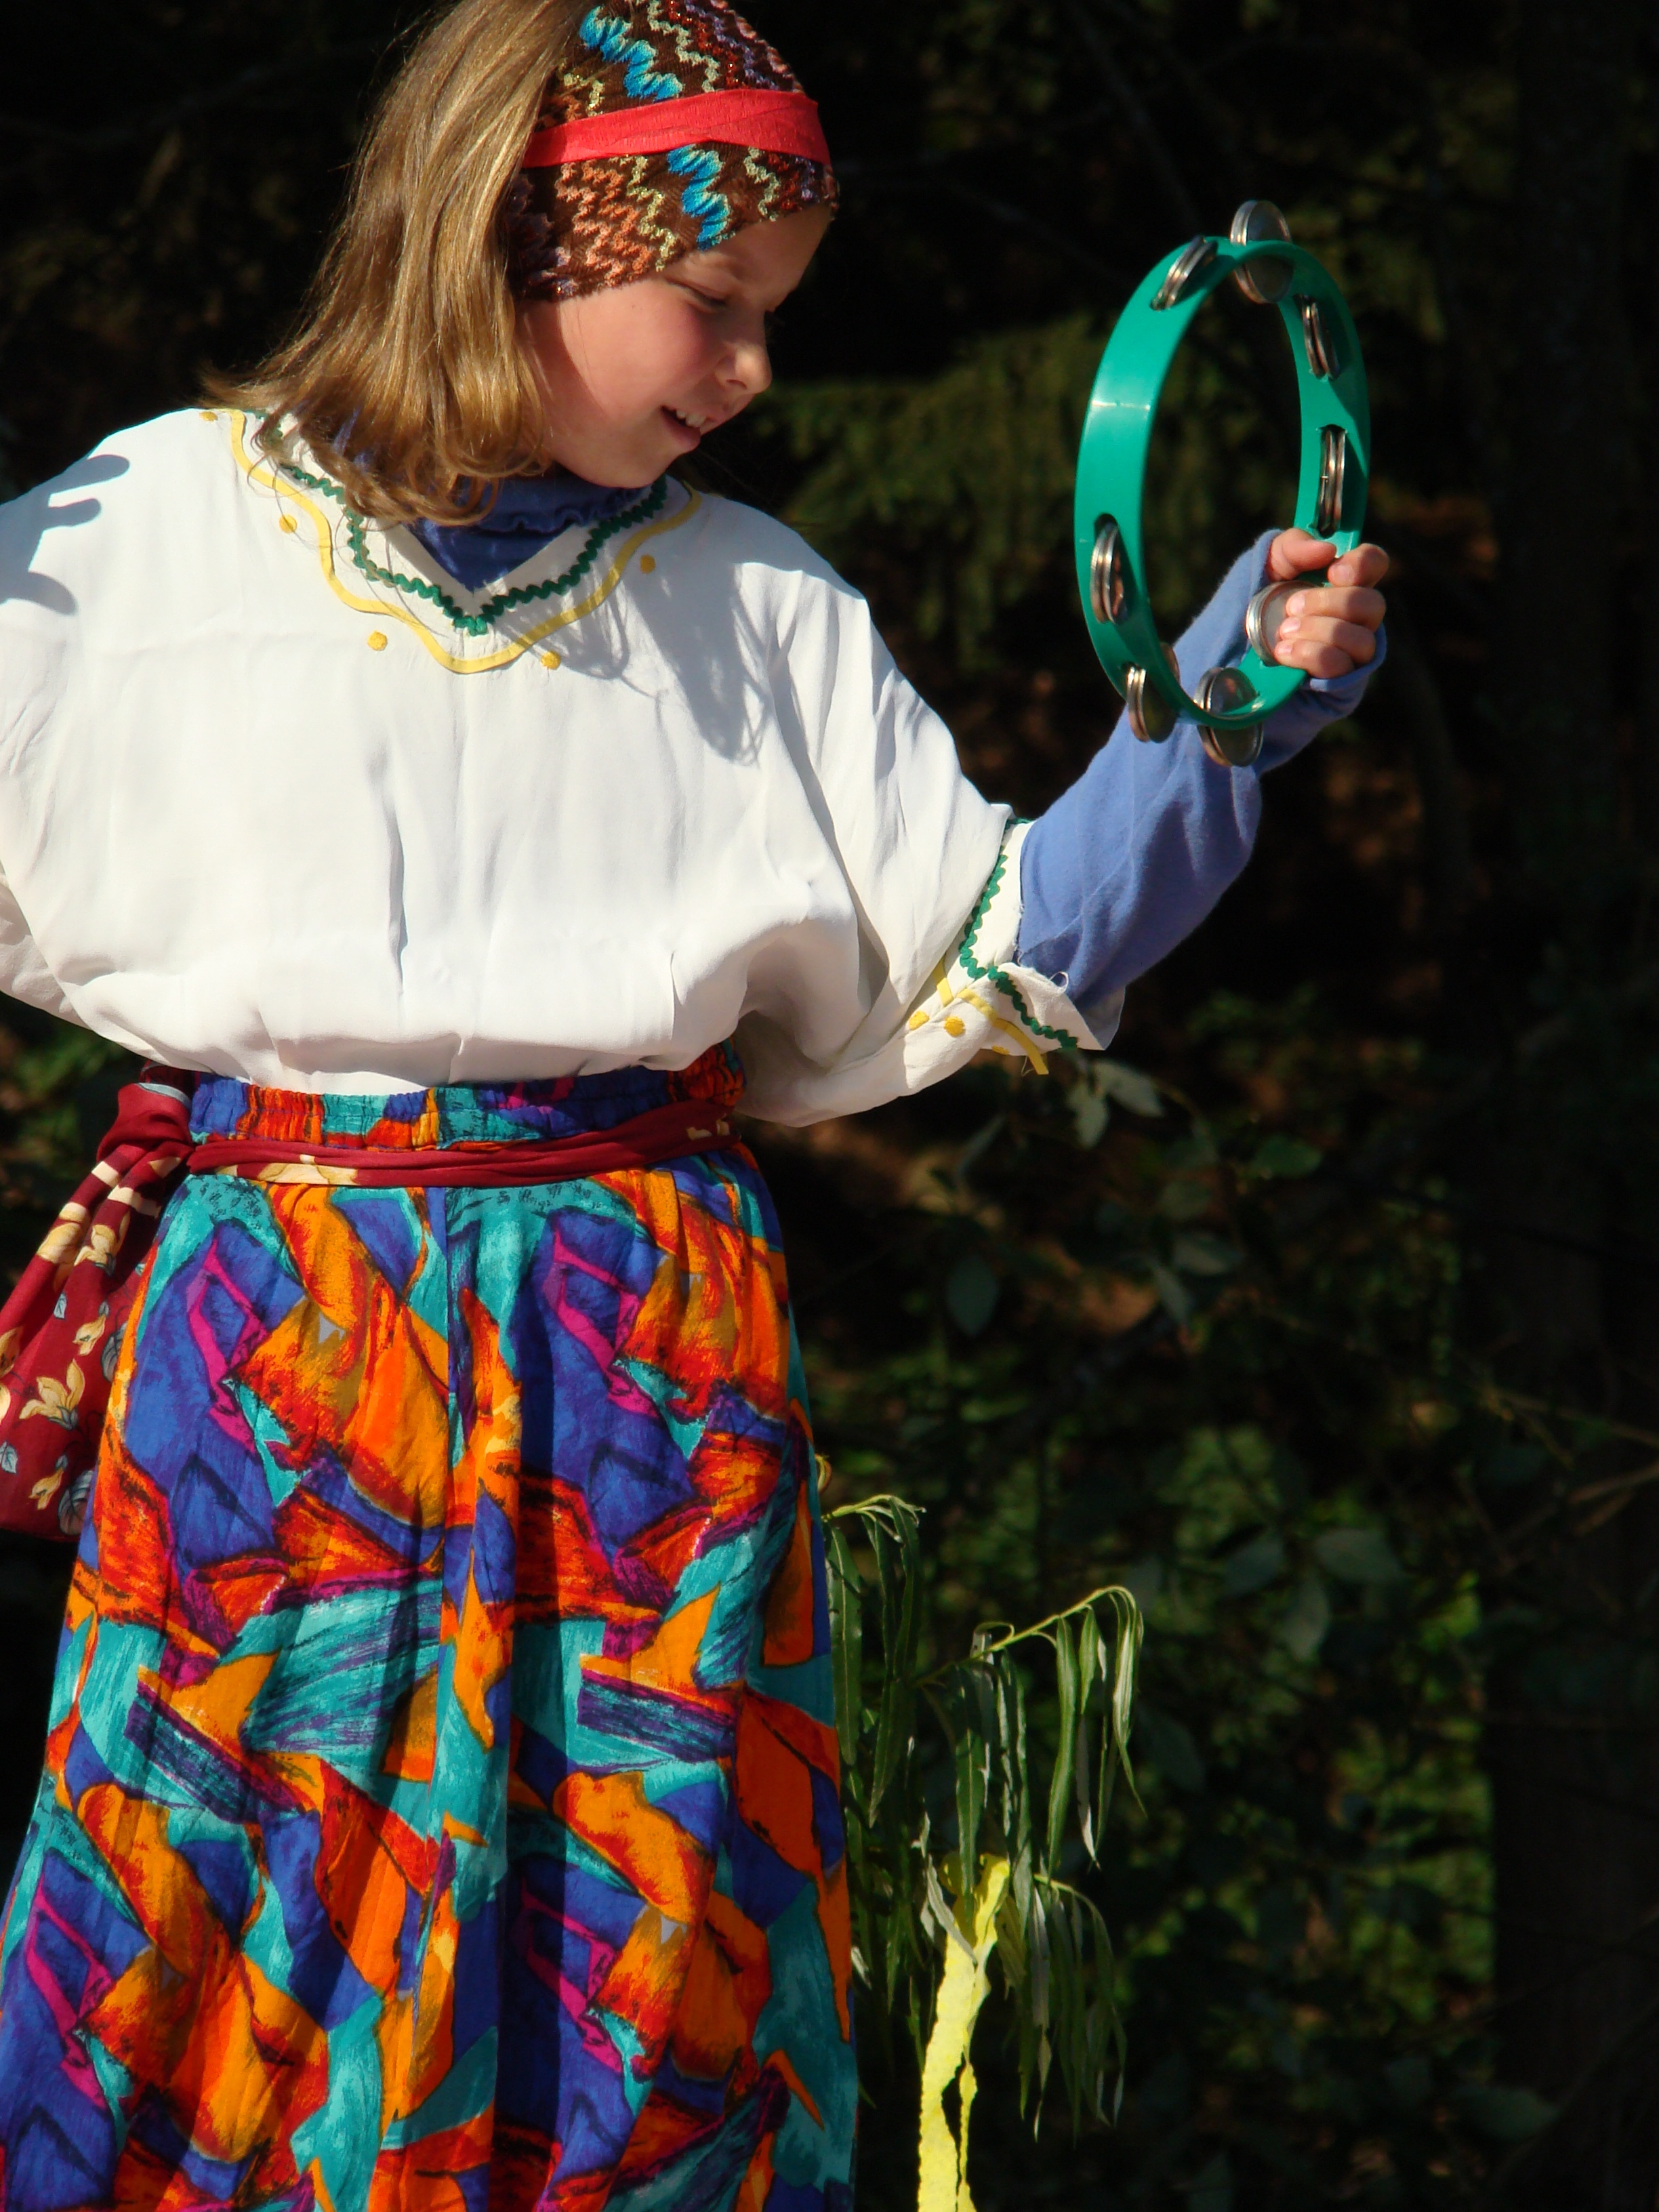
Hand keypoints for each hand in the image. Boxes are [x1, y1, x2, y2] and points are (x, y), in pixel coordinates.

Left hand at [1264, 528, 1388, 678]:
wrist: (1230, 660)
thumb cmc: (1254, 611)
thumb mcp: (1265, 569)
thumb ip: (1292, 548)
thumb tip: (1327, 550)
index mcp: (1342, 585)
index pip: (1375, 564)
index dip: (1363, 564)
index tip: (1333, 573)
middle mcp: (1355, 620)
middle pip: (1373, 604)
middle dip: (1329, 603)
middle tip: (1292, 607)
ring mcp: (1351, 655)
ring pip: (1361, 639)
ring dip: (1319, 631)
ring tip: (1283, 632)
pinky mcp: (1340, 686)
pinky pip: (1340, 666)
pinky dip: (1311, 654)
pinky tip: (1283, 653)